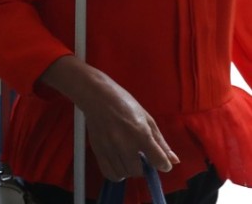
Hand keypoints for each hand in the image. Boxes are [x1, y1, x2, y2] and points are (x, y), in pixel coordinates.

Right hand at [41, 57, 178, 181]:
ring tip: (129, 159)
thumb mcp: (147, 118)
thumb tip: (174, 160)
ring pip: (124, 173)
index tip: (161, 161)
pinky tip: (119, 164)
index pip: (159, 162)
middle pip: (139, 171)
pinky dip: (117, 173)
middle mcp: (125, 144)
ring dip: (130, 170)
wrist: (96, 95)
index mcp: (141, 134)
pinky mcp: (97, 150)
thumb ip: (160, 142)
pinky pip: (109, 173)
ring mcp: (109, 148)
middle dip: (144, 168)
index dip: (164, 165)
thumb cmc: (124, 102)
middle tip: (142, 158)